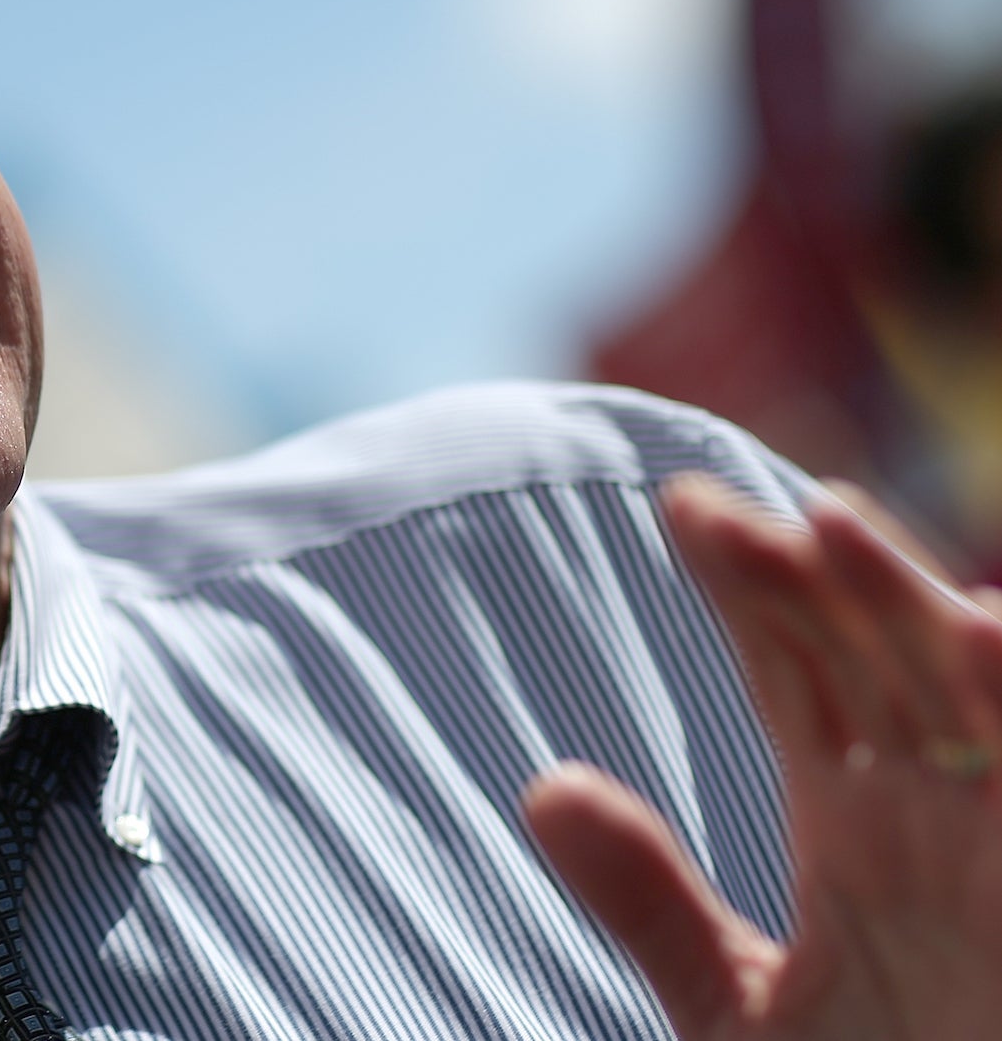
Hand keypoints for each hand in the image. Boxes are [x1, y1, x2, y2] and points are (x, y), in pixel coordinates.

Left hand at [523, 474, 1001, 1039]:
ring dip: (910, 608)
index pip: (800, 669)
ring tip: (832, 524)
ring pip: (972, 693)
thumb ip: (652, 905)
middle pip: (876, 655)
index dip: (747, 587)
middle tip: (718, 511)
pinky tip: (983, 634)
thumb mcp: (739, 1009)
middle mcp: (940, 816)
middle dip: (807, 574)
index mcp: (860, 823)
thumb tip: (543, 788)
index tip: (681, 510)